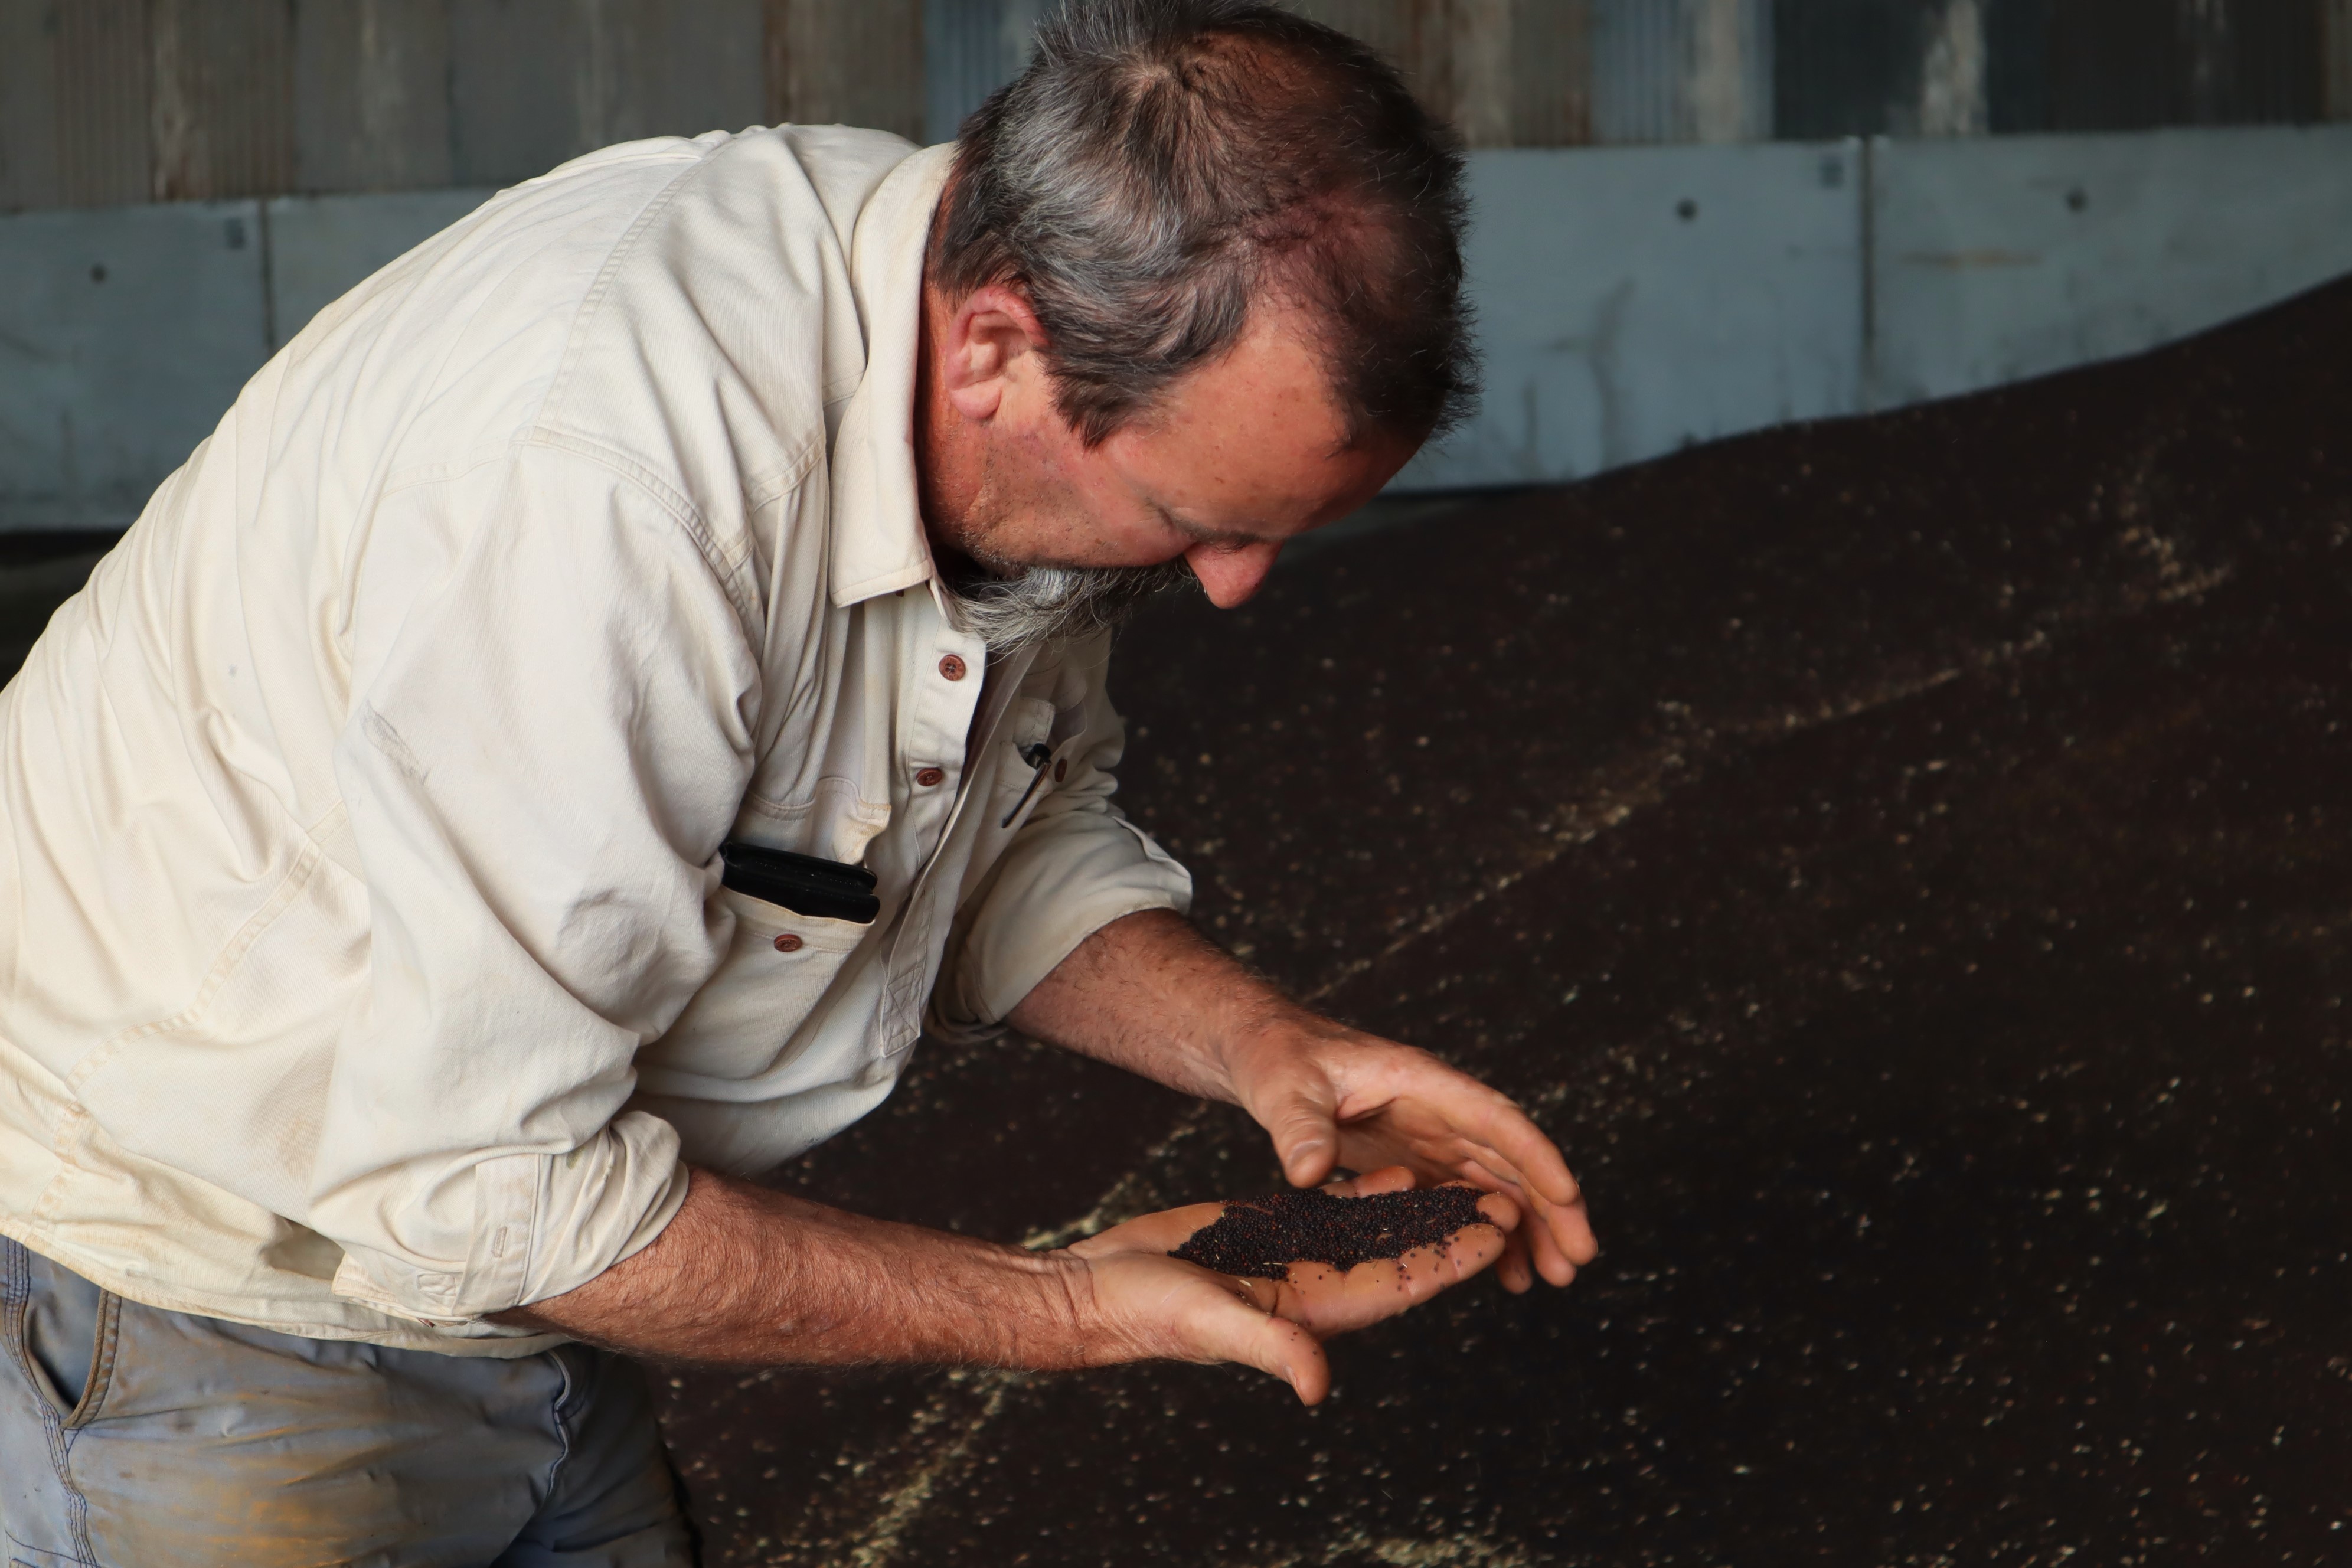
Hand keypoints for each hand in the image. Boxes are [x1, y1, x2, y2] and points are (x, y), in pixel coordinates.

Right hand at [1062, 1166, 1513, 1404]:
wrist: (1097, 1289)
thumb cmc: (1147, 1313)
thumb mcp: (1213, 1323)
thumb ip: (1268, 1347)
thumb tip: (1317, 1383)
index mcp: (1310, 1314)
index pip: (1398, 1285)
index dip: (1449, 1261)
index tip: (1496, 1233)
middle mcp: (1312, 1290)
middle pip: (1399, 1257)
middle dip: (1450, 1233)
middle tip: (1504, 1199)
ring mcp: (1292, 1261)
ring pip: (1372, 1233)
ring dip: (1419, 1212)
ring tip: (1467, 1181)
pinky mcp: (1267, 1234)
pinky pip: (1332, 1215)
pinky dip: (1368, 1195)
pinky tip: (1398, 1171)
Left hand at [1222, 1019, 1597, 1294]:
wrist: (1263, 1053)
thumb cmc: (1274, 1056)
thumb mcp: (1281, 1086)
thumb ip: (1297, 1126)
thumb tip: (1305, 1170)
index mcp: (1421, 1081)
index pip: (1494, 1118)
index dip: (1535, 1156)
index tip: (1569, 1198)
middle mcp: (1439, 1109)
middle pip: (1511, 1157)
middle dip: (1551, 1206)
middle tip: (1577, 1259)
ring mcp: (1431, 1136)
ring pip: (1496, 1183)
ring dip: (1528, 1228)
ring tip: (1550, 1278)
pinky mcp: (1415, 1161)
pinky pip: (1464, 1200)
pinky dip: (1488, 1233)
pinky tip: (1505, 1272)